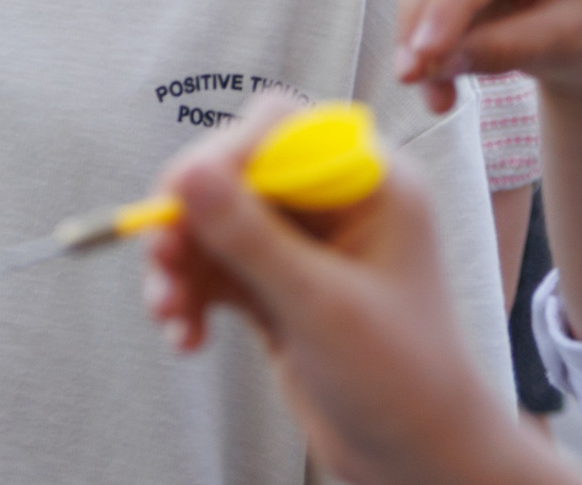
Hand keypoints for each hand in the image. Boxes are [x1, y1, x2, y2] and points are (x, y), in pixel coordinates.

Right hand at [144, 97, 565, 484]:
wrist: (418, 460)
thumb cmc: (401, 379)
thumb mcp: (321, 305)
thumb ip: (250, 236)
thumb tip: (186, 170)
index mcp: (369, 184)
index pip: (280, 130)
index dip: (224, 156)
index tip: (179, 195)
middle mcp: (334, 204)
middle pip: (235, 174)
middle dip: (191, 218)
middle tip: (162, 261)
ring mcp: (304, 246)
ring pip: (215, 225)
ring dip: (182, 265)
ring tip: (168, 312)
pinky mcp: (277, 286)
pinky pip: (215, 270)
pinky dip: (192, 297)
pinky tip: (185, 335)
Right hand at [394, 0, 581, 111]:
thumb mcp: (566, 45)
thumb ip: (501, 49)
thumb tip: (428, 65)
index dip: (449, 6)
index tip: (422, 58)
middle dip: (421, 18)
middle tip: (409, 79)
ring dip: (415, 22)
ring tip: (426, 88)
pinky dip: (420, 17)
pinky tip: (429, 62)